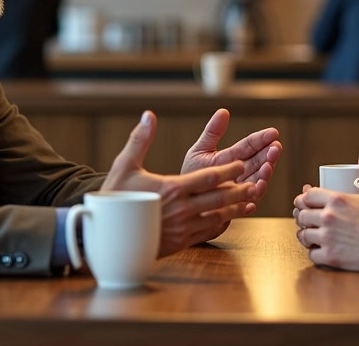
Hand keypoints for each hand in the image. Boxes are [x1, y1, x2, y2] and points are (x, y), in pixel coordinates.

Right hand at [104, 111, 256, 256]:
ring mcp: (182, 228)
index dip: (228, 170)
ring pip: (217, 217)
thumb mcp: (125, 166)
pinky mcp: (180, 242)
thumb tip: (149, 116)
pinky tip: (229, 219)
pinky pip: (208, 232)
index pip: (209, 178)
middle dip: (239, 189)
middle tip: (255, 182)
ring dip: (236, 208)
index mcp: (172, 188)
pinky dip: (222, 224)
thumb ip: (140, 140)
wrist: (104, 235)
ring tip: (250, 200)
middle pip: (219, 198)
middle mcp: (181, 209)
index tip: (241, 163)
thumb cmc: (114, 198)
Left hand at [181, 108, 281, 204]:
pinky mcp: (235, 205)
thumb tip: (223, 111)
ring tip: (268, 166)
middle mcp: (239, 174)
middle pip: (257, 162)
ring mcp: (239, 189)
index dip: (261, 139)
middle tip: (275, 147)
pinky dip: (254, 194)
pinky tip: (258, 187)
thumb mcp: (200, 151)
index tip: (273, 133)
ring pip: (257, 180)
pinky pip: (247, 200)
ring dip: (264, 174)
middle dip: (268, 155)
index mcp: (231, 158)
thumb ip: (212, 132)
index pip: (249, 146)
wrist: (182, 199)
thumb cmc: (191, 175)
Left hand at [291, 150, 358, 271]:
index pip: (307, 196)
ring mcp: (327, 238)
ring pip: (304, 235)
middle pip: (302, 215)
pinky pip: (312, 254)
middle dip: (303, 216)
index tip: (305, 203)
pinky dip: (314, 252)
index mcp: (336, 200)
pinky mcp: (330, 256)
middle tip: (307, 219)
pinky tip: (319, 249)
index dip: (304, 199)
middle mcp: (328, 217)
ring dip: (306, 234)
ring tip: (311, 234)